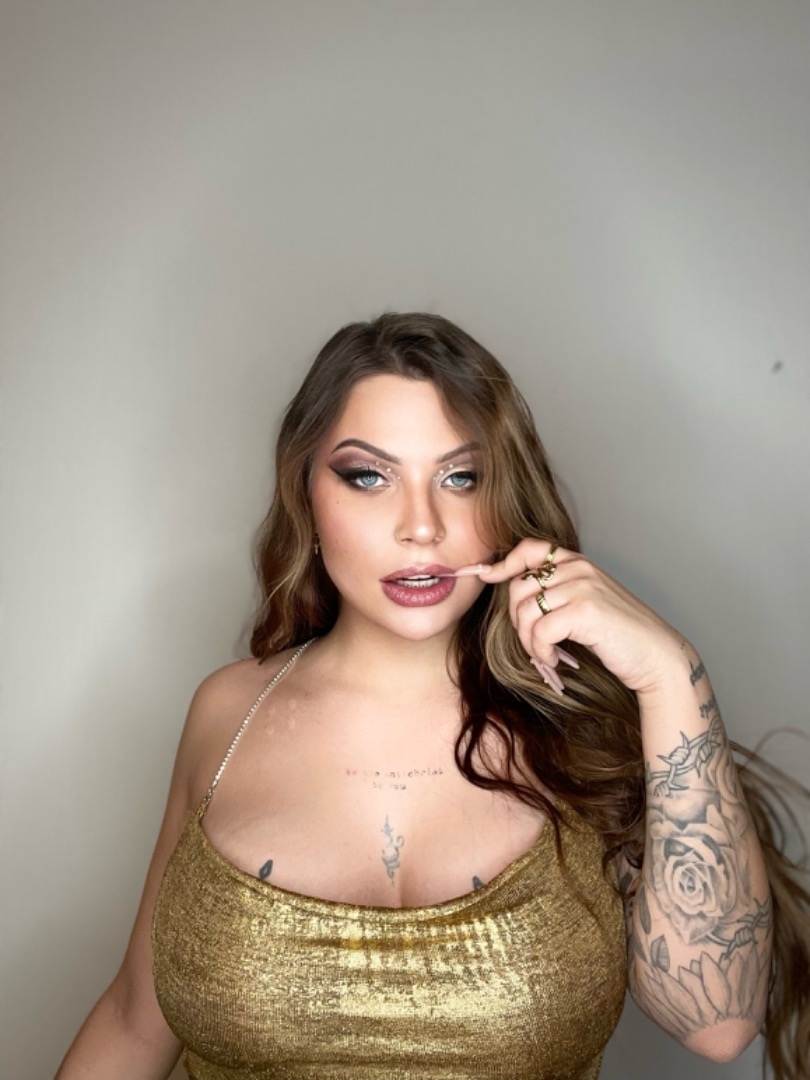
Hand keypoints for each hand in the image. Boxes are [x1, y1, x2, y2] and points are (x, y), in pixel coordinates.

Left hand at [459, 540, 684, 695]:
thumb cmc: (620, 635)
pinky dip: (542, 652)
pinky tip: (555, 660)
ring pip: (526, 612)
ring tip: (545, 655)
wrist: (656, 656)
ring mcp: (582, 587)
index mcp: (578, 563)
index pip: (530, 548)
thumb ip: (559, 591)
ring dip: (529, 642)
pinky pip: (540, 632)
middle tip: (533, 642)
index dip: (504, 562)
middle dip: (517, 620)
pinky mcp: (585, 611)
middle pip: (519, 587)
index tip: (488, 576)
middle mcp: (578, 569)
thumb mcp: (587, 602)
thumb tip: (517, 595)